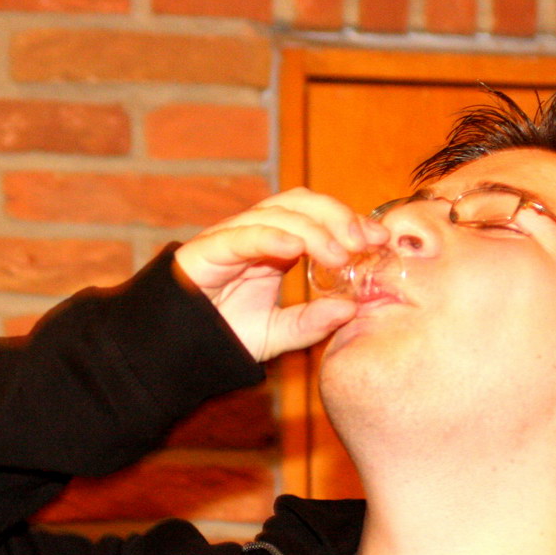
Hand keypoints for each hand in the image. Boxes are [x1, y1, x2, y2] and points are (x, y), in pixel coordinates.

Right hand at [174, 188, 387, 360]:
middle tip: (366, 242)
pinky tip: (297, 248)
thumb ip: (311, 323)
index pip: (318, 216)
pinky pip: (243, 234)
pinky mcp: (207, 249)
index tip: (381, 241)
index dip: (350, 221)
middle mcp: (256, 232)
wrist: (174, 351)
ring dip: (314, 229)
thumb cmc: (223, 336)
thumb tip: (351, 309)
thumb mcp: (277, 334)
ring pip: (277, 212)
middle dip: (338, 216)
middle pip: (301, 202)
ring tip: (339, 254)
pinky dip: (271, 236)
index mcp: (275, 245)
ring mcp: (231, 236)